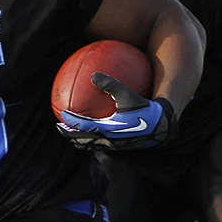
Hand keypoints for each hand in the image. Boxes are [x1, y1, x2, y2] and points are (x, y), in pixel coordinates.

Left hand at [57, 73, 174, 150]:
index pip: (83, 126)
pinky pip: (101, 145)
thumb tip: (93, 74)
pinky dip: (92, 140)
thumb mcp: (128, 94)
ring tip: (72, 133)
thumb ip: (110, 84)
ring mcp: (114, 146)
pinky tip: (93, 132)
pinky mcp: (120, 147)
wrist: (161, 126)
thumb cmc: (145, 108)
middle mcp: (108, 140)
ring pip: (91, 145)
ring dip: (80, 140)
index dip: (70, 121)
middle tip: (60, 127)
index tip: (62, 114)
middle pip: (83, 140)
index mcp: (108, 128)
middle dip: (70, 135)